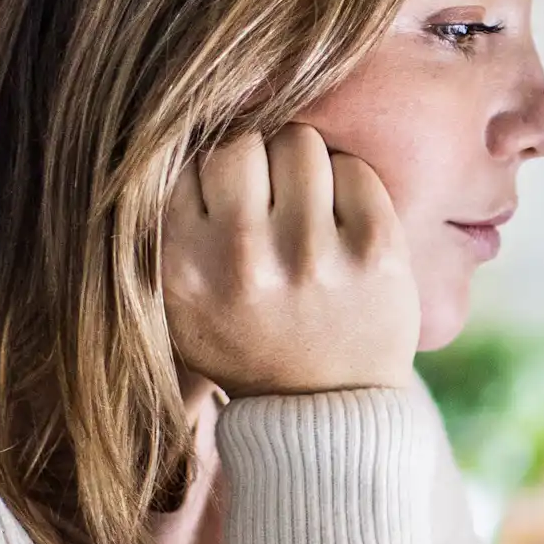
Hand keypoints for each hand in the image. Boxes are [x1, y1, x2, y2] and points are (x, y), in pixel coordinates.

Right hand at [162, 124, 418, 396]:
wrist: (325, 412)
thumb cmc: (247, 341)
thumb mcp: (179, 301)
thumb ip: (166, 227)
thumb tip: (166, 131)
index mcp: (183, 267)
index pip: (185, 159)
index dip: (208, 170)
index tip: (225, 197)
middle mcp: (243, 259)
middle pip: (240, 140)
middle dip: (255, 157)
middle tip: (269, 193)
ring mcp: (313, 254)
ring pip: (299, 142)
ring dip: (303, 164)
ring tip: (306, 203)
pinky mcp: (376, 251)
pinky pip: (354, 168)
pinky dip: (348, 183)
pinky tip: (342, 221)